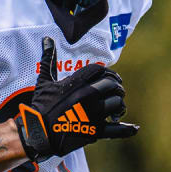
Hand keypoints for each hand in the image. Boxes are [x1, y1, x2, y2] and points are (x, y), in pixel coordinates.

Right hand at [14, 37, 137, 161]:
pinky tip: (133, 128)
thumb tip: (47, 39)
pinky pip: (116, 129)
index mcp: (77, 82)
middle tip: (114, 92)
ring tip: (116, 108)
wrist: (36, 132)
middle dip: (115, 87)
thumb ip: (48, 59)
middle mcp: (88, 95)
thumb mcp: (43, 81)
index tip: (109, 78)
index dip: (107, 73)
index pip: (100, 70)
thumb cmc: (39, 107)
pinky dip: (126, 130)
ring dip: (119, 105)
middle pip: (112, 84)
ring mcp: (93, 113)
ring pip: (117, 103)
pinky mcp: (94, 130)